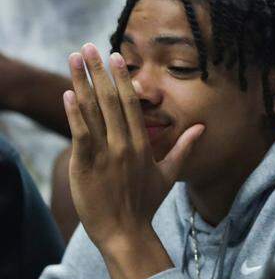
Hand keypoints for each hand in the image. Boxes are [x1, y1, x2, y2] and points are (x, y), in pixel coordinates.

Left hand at [62, 44, 203, 255]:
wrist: (125, 232)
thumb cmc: (145, 204)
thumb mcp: (169, 175)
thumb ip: (184, 148)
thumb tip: (202, 128)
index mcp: (142, 144)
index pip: (131, 102)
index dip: (121, 78)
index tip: (114, 56)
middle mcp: (125, 144)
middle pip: (110, 99)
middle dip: (98, 71)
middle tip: (87, 47)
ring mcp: (106, 154)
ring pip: (93, 111)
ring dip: (81, 82)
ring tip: (73, 59)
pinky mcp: (87, 165)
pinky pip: (81, 133)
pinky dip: (74, 113)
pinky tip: (68, 94)